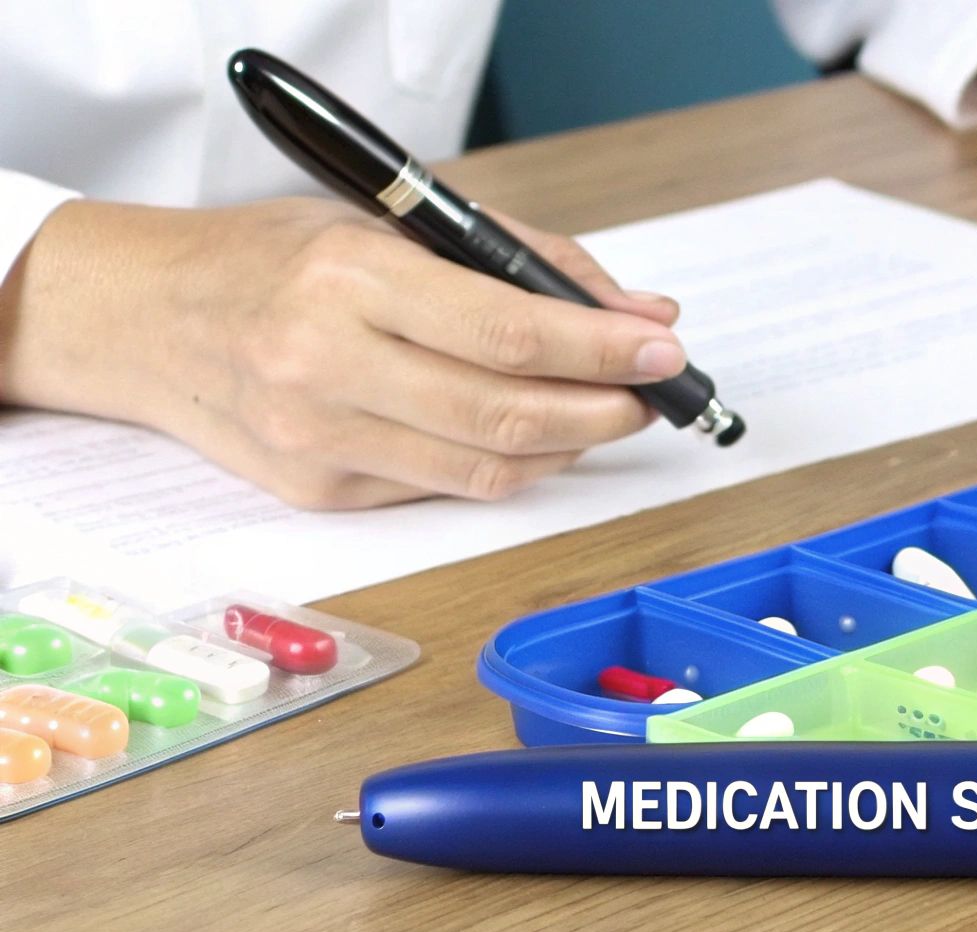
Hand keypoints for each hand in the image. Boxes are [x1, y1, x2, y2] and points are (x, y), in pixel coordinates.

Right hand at [0, 198, 684, 507]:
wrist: (143, 318)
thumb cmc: (274, 257)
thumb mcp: (388, 222)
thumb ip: (521, 261)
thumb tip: (637, 313)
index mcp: (346, 279)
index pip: (509, 333)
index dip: (602, 350)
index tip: (662, 349)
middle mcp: (327, 365)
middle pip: (510, 416)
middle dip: (605, 409)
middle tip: (652, 393)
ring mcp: (320, 441)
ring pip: (489, 470)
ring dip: (571, 447)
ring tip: (607, 413)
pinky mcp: (321, 492)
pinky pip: (448, 488)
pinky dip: (511, 467)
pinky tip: (537, 436)